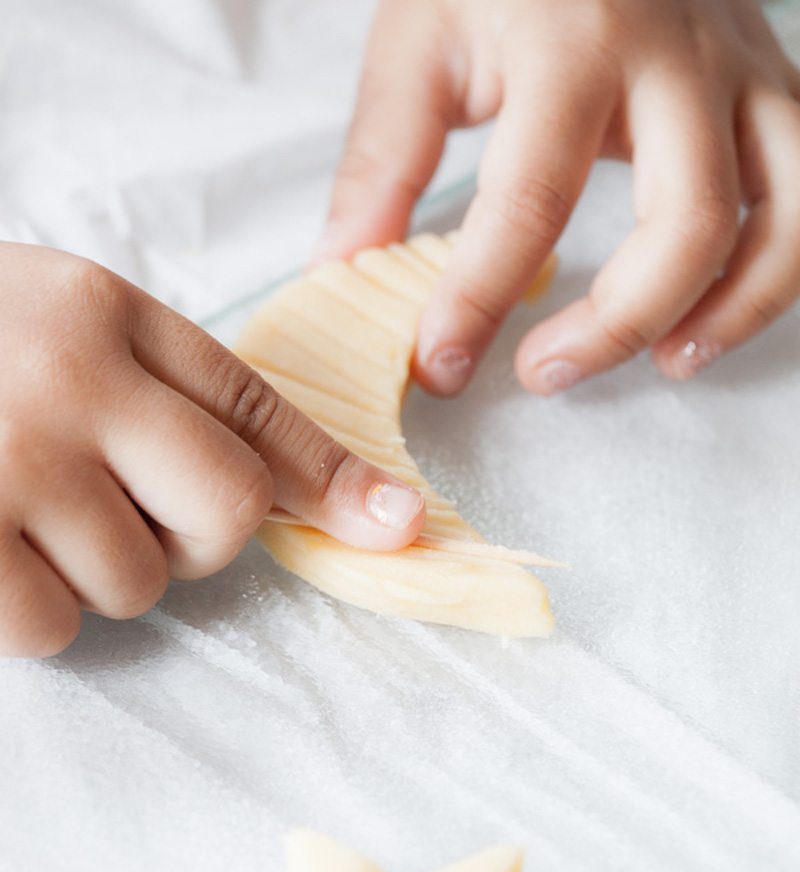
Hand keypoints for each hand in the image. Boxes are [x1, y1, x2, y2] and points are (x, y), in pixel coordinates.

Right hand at [0, 244, 425, 656]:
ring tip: (21, 514)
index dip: (329, 475)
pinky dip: (27, 613)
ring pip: (140, 583)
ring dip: (95, 576)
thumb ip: (147, 379)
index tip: (393, 520)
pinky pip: (51, 626)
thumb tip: (262, 476)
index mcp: (101, 313)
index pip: (251, 405)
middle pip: (231, 508)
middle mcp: (73, 381)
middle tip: (118, 513)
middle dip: (195, 539)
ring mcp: (16, 462)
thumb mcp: (47, 320)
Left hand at [316, 0, 799, 394]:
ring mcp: (741, 70)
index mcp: (573, 40)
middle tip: (541, 373)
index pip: (531, 201)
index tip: (439, 366)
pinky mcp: (771, 86)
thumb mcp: (419, 40)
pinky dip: (772, 275)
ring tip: (665, 364)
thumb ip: (382, 159)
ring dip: (727, 313)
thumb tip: (341, 270)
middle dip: (615, 327)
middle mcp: (677, 56)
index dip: (481, 302)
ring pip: (784, 219)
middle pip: (687, 225)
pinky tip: (708, 315)